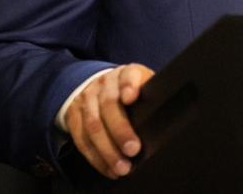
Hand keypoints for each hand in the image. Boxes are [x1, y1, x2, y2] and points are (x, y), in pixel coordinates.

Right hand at [66, 63, 154, 178]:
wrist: (100, 88)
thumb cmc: (132, 93)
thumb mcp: (145, 88)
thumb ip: (152, 99)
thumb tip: (169, 120)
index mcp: (126, 73)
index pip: (128, 75)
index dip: (129, 85)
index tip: (131, 98)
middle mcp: (105, 83)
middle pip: (109, 104)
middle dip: (120, 130)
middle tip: (133, 150)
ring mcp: (87, 97)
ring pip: (93, 124)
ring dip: (107, 150)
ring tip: (122, 167)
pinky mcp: (73, 114)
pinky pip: (81, 138)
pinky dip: (95, 157)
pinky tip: (109, 169)